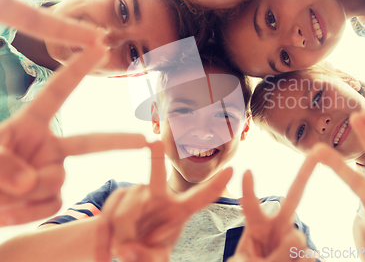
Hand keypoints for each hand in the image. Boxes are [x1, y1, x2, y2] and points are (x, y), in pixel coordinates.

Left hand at [0, 44, 146, 225]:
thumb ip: (3, 165)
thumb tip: (33, 182)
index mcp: (29, 124)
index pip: (59, 92)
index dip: (80, 68)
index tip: (100, 46)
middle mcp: (47, 146)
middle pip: (90, 142)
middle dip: (121, 142)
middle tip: (147, 141)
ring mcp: (51, 172)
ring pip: (56, 181)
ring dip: (26, 193)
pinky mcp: (49, 198)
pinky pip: (51, 205)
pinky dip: (27, 213)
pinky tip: (7, 212)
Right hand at [96, 142, 232, 261]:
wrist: (124, 250)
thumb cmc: (147, 252)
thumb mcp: (153, 260)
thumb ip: (145, 257)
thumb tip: (127, 248)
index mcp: (180, 211)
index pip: (201, 198)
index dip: (215, 185)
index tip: (233, 169)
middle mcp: (160, 196)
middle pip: (156, 179)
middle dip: (154, 160)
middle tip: (153, 142)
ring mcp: (138, 193)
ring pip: (125, 211)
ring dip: (121, 236)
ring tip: (122, 251)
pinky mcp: (118, 196)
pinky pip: (107, 216)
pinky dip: (104, 239)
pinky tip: (106, 254)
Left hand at [230, 154, 321, 260]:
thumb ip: (269, 254)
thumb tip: (297, 237)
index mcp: (256, 227)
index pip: (251, 206)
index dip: (248, 190)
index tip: (245, 171)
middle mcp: (277, 228)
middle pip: (293, 198)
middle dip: (304, 174)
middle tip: (317, 153)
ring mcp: (294, 240)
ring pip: (297, 240)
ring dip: (286, 255)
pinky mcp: (308, 255)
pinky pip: (310, 257)